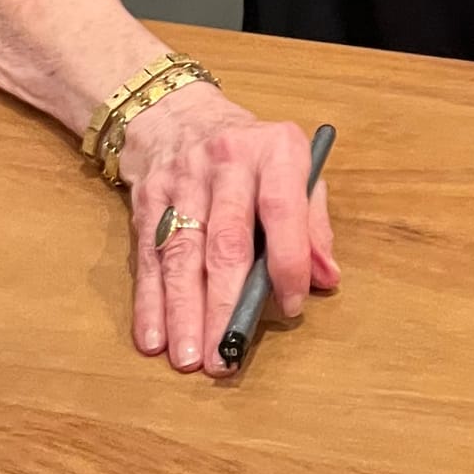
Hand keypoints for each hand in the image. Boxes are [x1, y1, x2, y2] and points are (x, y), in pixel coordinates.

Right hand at [115, 83, 338, 373]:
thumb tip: (326, 278)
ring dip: (183, 311)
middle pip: (225, 240)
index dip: (288, 261)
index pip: (282, 208)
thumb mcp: (294, 167)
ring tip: (189, 359)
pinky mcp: (148, 202)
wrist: (177, 114)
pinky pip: (149, 257)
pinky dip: (149, 302)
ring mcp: (181, 182)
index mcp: (273, 151)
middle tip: (226, 353)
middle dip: (225, 303)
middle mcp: (226, 162)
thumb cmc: (251, 155)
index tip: (291, 307)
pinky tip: (153, 338)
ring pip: (182, 254)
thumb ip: (313, 223)